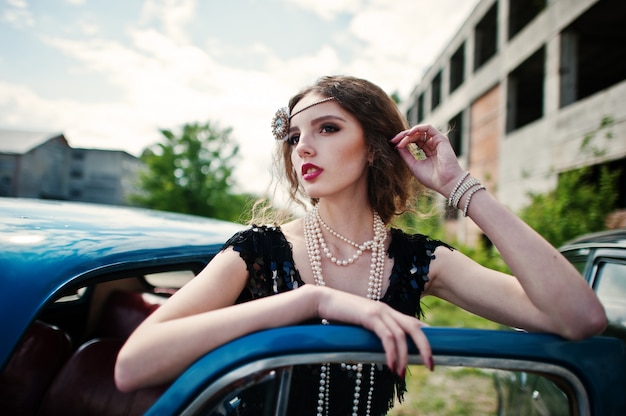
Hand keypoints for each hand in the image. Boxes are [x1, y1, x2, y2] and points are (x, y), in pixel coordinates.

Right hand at [318, 287, 432, 374]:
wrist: (322, 300)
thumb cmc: (339, 314)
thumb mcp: (360, 323)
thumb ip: (373, 331)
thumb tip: (380, 348)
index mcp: (386, 311)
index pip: (413, 323)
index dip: (425, 337)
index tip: (432, 353)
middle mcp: (387, 310)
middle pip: (415, 328)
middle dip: (426, 348)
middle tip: (431, 366)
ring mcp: (379, 311)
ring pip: (402, 336)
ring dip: (403, 357)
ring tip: (401, 374)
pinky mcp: (369, 316)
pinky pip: (387, 336)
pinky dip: (392, 352)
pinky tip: (391, 365)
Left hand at [390, 124, 464, 196]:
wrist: (446, 183)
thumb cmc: (431, 178)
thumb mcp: (414, 165)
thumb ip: (406, 155)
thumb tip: (397, 146)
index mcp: (427, 151)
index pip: (413, 141)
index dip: (402, 141)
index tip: (393, 144)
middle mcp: (433, 145)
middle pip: (415, 135)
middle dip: (403, 136)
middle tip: (393, 140)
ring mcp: (437, 141)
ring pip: (420, 131)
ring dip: (408, 134)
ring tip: (400, 139)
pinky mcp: (441, 139)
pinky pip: (428, 128)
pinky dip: (417, 128)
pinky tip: (409, 134)